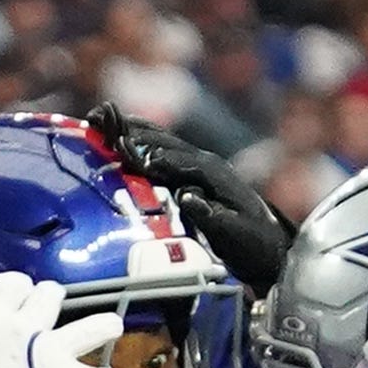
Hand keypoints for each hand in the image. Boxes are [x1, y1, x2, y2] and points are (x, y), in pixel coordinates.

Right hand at [0, 271, 118, 367]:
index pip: (13, 283)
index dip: (19, 289)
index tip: (21, 297)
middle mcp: (24, 328)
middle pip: (50, 294)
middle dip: (52, 300)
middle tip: (52, 310)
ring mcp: (50, 354)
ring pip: (93, 327)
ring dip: (102, 327)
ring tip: (110, 327)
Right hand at [85, 102, 291, 291]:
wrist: (272, 248)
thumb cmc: (252, 245)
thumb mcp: (234, 235)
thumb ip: (211, 215)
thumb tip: (185, 196)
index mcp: (212, 173)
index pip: (171, 158)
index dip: (144, 152)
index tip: (116, 146)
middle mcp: (204, 162)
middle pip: (161, 140)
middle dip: (128, 130)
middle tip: (95, 119)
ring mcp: (199, 166)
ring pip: (160, 140)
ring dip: (130, 129)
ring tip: (100, 119)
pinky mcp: (194, 174)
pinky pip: (162, 152)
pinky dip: (140, 141)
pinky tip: (122, 137)